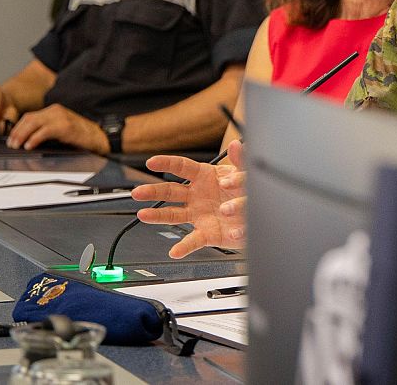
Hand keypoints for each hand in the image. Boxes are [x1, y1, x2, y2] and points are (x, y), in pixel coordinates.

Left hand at [5, 103, 106, 152]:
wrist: (101, 136)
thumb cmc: (82, 136)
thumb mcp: (62, 130)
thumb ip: (47, 130)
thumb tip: (29, 140)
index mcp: (54, 111)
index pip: (30, 116)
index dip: (18, 127)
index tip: (12, 138)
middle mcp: (56, 111)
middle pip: (29, 118)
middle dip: (16, 131)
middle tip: (11, 143)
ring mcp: (60, 118)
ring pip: (33, 123)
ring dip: (21, 135)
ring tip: (16, 145)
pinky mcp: (65, 126)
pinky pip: (44, 131)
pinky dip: (34, 138)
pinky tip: (29, 145)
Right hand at [132, 147, 246, 256]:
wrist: (258, 218)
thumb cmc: (247, 193)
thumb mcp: (247, 174)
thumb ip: (241, 160)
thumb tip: (234, 145)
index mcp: (205, 176)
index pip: (181, 167)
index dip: (166, 163)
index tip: (151, 162)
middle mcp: (197, 196)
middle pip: (170, 191)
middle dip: (153, 191)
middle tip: (138, 192)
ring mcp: (199, 215)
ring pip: (174, 215)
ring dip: (158, 216)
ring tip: (144, 215)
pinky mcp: (207, 233)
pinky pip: (193, 240)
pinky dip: (184, 247)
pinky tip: (175, 251)